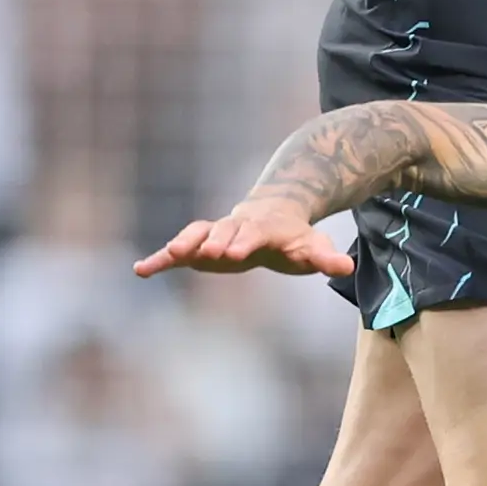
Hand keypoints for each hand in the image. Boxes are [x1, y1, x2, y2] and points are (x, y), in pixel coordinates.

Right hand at [136, 188, 354, 279]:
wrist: (272, 215)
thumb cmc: (294, 237)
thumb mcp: (313, 247)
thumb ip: (326, 258)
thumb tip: (346, 268)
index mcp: (264, 227)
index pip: (253, 234)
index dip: (243, 242)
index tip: (234, 253)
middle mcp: (235, 227)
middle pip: (223, 231)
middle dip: (213, 241)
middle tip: (203, 254)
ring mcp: (215, 234)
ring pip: (197, 235)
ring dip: (184, 244)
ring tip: (169, 256)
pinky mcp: (200, 247)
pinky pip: (177, 251)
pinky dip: (160, 260)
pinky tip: (140, 270)